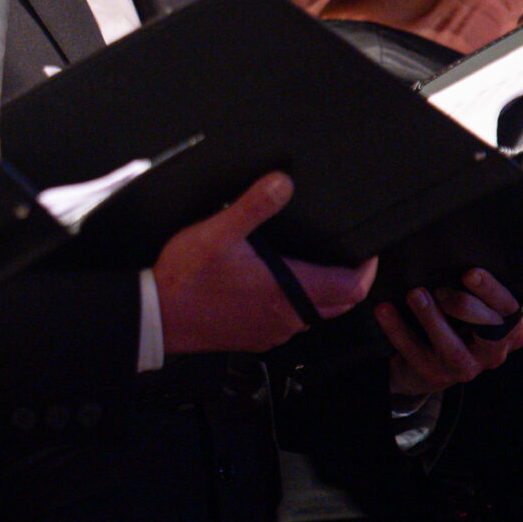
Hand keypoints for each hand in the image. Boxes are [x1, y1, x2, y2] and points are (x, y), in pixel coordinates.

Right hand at [154, 172, 374, 354]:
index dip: (366, 269)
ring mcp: (269, 332)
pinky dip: (294, 307)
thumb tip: (282, 183)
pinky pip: (287, 325)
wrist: (155, 316)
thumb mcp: (219, 231)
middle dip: (349, 282)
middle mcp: (284, 318)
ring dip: (321, 296)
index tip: (367, 254)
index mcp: (286, 292)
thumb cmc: (184, 281)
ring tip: (313, 270)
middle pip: (338, 306)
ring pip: (312, 317)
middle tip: (348, 262)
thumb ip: (254, 205)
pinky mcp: (252, 339)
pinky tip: (275, 291)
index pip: (350, 288)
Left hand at [381, 268, 522, 399]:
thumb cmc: (453, 322)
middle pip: (489, 331)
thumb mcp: (470, 304)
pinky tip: (385, 310)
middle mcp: (491, 352)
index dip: (491, 290)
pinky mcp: (435, 375)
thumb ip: (472, 287)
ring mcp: (464, 367)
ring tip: (414, 295)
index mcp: (507, 330)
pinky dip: (398, 330)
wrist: (423, 364)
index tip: (470, 273)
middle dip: (465, 306)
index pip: (508, 308)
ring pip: (452, 347)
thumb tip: (455, 254)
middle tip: (440, 289)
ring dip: (432, 318)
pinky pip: (415, 352)